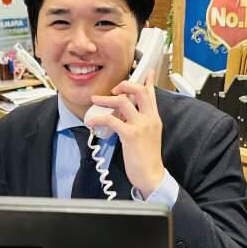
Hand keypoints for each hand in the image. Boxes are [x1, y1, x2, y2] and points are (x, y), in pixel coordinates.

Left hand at [86, 69, 163, 197]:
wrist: (151, 176)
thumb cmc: (148, 159)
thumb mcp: (148, 137)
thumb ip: (141, 124)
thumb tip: (128, 117)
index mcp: (154, 119)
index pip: (152, 95)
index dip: (147, 81)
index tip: (145, 71)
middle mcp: (149, 119)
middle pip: (139, 91)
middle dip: (125, 85)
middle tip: (115, 88)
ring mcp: (141, 126)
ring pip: (123, 102)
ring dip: (106, 99)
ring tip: (96, 100)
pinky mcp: (130, 135)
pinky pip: (112, 120)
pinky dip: (99, 118)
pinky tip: (92, 120)